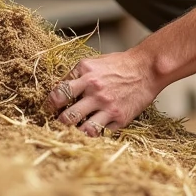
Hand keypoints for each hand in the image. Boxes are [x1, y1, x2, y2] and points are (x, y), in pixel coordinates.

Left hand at [46, 50, 161, 136]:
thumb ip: (76, 75)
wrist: (147, 68)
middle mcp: (95, 90)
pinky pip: (101, 133)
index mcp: (86, 73)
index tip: (48, 109)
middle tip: (57, 124)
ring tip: (73, 131)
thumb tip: (58, 90)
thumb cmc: (119, 65)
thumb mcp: (93, 62)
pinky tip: (94, 129)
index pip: (59, 94)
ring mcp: (108, 106)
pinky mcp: (120, 118)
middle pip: (67, 116)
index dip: (49, 105)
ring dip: (75, 132)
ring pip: (83, 130)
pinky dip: (95, 133)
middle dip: (59, 123)